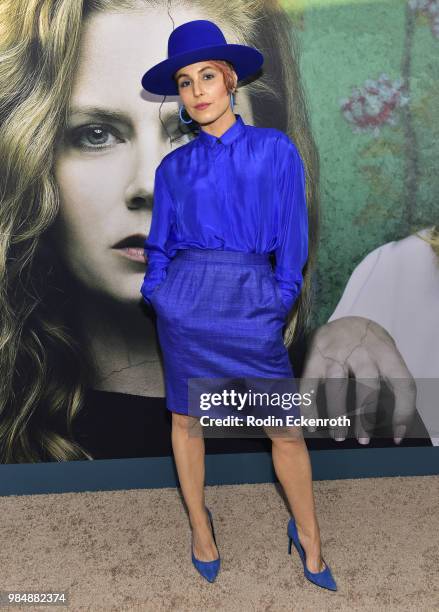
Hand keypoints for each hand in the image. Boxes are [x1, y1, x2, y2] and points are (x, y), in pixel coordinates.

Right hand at [299, 316, 415, 444]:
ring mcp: (336, 353)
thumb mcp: (386, 355)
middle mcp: (362, 352)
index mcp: (386, 353)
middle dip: (366, 417)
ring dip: (338, 414)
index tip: (396, 436)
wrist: (344, 320)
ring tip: (338, 436)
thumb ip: (389, 379)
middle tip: (363, 440)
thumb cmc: (369, 346)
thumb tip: (394, 421)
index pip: (402, 383)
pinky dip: (308, 406)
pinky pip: (309, 384)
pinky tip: (310, 424)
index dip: (402, 411)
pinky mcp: (315, 356)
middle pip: (368, 386)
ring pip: (337, 386)